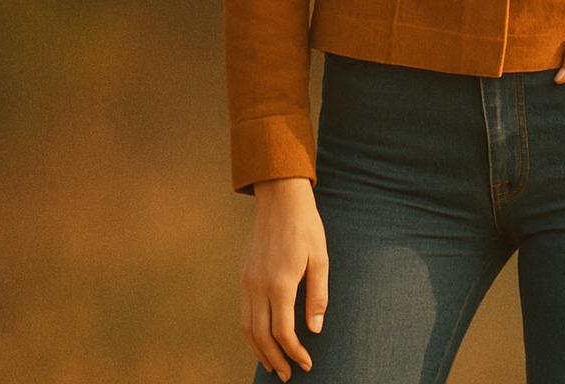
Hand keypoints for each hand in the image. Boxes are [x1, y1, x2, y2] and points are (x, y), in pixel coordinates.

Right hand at [240, 177, 327, 379]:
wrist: (280, 199)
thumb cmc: (306, 226)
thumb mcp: (320, 258)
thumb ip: (317, 295)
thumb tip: (314, 330)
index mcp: (280, 283)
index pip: (283, 331)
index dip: (294, 352)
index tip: (307, 363)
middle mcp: (258, 286)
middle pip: (261, 336)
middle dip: (275, 359)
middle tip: (288, 375)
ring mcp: (247, 280)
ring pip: (247, 327)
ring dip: (259, 350)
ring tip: (273, 365)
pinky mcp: (243, 275)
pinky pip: (243, 312)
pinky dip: (250, 332)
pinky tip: (261, 338)